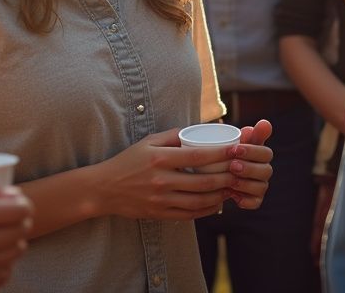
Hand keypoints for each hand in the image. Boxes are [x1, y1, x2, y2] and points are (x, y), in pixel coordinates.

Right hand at [0, 184, 31, 291]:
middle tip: (15, 217)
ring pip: (12, 257)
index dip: (25, 205)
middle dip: (22, 223)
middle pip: (19, 234)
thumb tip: (17, 196)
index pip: (19, 212)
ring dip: (15, 244)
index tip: (20, 203)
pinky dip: (3, 266)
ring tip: (5, 234)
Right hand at [92, 128, 237, 220]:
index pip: (197, 156)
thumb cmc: (128, 161)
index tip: (236, 149)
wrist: (105, 188)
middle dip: (226, 177)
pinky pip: (190, 214)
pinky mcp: (160, 214)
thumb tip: (196, 130)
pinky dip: (207, 210)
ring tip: (231, 188)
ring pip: (200, 200)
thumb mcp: (148, 142)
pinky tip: (216, 203)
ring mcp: (161, 199)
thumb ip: (172, 135)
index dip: (219, 154)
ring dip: (220, 195)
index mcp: (160, 158)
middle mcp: (162, 180)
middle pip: (203, 181)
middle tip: (240, 172)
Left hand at [229, 119, 273, 209]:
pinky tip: (233, 195)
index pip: (266, 153)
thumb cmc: (230, 152)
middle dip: (249, 168)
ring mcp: (260, 186)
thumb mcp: (237, 141)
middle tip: (232, 165)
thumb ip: (251, 134)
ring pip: (260, 188)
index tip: (236, 149)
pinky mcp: (255, 200)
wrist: (218, 171)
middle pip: (265, 171)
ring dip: (245, 184)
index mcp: (262, 155)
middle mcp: (264, 171)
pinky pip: (255, 203)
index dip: (252, 152)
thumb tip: (265, 123)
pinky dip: (245, 200)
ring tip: (230, 180)